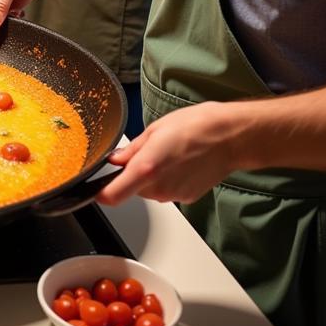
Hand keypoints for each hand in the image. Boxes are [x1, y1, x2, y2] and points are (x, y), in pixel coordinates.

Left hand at [98, 101, 241, 205]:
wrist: (229, 137)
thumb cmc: (194, 127)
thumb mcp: (154, 130)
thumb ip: (131, 150)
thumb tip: (116, 160)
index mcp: (146, 169)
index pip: (113, 195)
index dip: (100, 194)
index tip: (96, 189)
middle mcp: (159, 188)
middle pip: (132, 189)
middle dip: (132, 174)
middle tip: (146, 152)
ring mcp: (174, 195)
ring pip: (150, 190)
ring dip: (151, 176)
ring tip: (167, 154)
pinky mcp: (187, 198)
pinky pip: (167, 191)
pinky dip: (168, 180)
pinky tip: (180, 163)